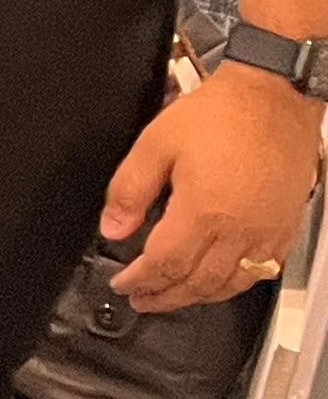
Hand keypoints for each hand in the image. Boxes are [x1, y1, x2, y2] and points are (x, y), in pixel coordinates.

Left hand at [99, 63, 318, 310]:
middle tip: (143, 300)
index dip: (140, 280)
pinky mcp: (285, 228)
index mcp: (203, 212)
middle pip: (198, 282)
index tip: (124, 285)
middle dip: (165, 297)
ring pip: (231, 284)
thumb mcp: (156, 143)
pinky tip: (220, 281)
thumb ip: (130, 189)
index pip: (165, 264)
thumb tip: (112, 227)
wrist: (274, 98)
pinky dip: (235, 284)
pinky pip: (261, 272)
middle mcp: (239, 231)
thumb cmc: (220, 114)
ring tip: (174, 297)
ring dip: (199, 297)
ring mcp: (267, 233)